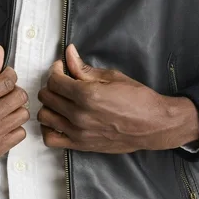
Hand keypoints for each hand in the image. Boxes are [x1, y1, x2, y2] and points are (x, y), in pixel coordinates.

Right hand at [0, 44, 29, 165]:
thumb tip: (0, 52)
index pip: (8, 82)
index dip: (10, 75)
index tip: (6, 75)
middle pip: (19, 97)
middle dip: (13, 90)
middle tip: (3, 91)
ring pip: (22, 115)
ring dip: (15, 108)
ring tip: (1, 107)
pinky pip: (20, 134)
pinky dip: (14, 126)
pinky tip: (1, 123)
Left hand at [37, 44, 198, 152]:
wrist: (154, 125)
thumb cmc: (138, 99)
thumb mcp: (113, 77)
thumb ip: (85, 68)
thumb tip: (68, 53)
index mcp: (86, 95)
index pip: (54, 80)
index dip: (55, 70)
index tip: (62, 67)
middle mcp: (79, 115)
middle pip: (47, 96)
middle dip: (53, 85)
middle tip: (63, 81)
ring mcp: (78, 132)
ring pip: (44, 116)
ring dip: (50, 105)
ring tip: (61, 99)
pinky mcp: (81, 145)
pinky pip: (51, 138)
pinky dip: (49, 128)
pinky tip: (59, 119)